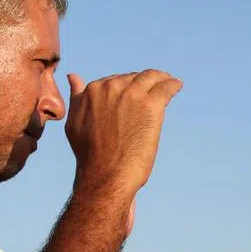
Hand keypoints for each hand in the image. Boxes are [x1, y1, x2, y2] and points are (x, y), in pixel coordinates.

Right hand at [65, 70, 182, 205]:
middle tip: (155, 90)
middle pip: (133, 78)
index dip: (127, 88)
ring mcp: (132, 94)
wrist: (106, 175)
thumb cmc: (90, 156)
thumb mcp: (75, 122)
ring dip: (161, 78)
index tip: (136, 95)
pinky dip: (173, 85)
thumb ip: (77, 98)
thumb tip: (73, 76)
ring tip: (169, 82)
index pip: (116, 81)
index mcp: (93, 90)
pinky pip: (165, 87)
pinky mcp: (151, 105)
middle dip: (143, 84)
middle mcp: (111, 87)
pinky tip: (177, 86)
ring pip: (151, 78)